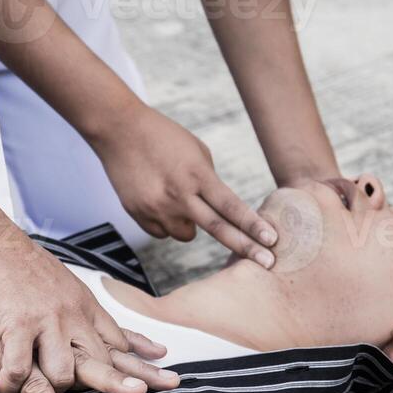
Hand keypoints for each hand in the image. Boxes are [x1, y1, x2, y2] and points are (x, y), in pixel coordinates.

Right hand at [0, 189, 173, 392]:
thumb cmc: (16, 259)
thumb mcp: (60, 280)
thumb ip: (76, 304)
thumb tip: (89, 316)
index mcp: (82, 305)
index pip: (117, 339)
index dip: (136, 362)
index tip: (157, 376)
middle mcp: (71, 314)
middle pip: (103, 360)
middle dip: (120, 384)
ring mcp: (47, 320)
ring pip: (65, 373)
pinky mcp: (18, 324)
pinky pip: (20, 368)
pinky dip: (12, 383)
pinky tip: (5, 389)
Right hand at [91, 105, 276, 264]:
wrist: (119, 130)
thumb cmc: (163, 136)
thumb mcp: (197, 152)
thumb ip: (210, 182)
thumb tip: (218, 211)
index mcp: (197, 174)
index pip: (231, 206)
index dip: (253, 225)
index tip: (272, 240)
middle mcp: (178, 194)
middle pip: (218, 229)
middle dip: (246, 247)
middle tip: (268, 263)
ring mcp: (156, 207)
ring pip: (187, 235)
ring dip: (191, 225)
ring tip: (178, 199)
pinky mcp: (138, 214)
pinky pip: (162, 232)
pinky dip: (166, 222)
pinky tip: (158, 199)